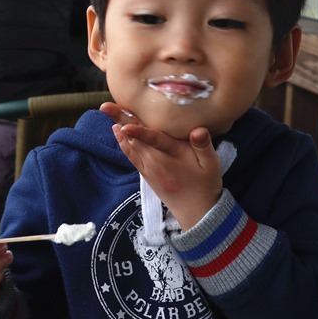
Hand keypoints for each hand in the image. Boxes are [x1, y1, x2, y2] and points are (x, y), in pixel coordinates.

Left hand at [103, 105, 221, 229]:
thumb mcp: (212, 165)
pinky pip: (130, 154)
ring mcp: (148, 166)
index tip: (125, 125)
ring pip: (130, 143)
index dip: (140, 132)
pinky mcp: (145, 172)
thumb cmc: (205, 185)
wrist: (195, 212)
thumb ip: (204, 146)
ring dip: (119, 126)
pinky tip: (116, 128)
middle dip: (121, 119)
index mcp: (173, 155)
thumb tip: (198, 130)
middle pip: (135, 137)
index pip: (154, 140)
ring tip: (107, 110)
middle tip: (105, 106)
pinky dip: (121, 141)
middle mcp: (155, 160)